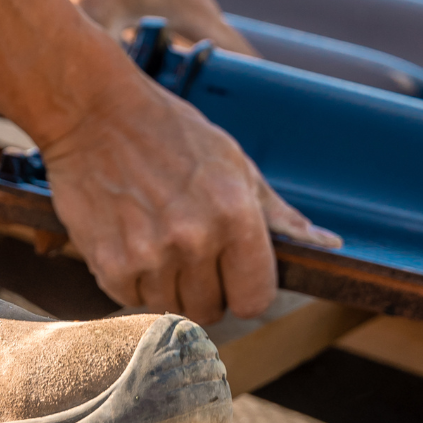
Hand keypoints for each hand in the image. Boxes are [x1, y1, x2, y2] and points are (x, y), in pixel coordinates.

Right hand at [37, 71, 341, 323]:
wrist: (93, 112)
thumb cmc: (170, 133)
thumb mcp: (235, 163)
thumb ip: (279, 215)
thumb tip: (328, 245)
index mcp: (236, 215)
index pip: (255, 299)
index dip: (245, 289)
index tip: (232, 274)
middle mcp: (196, 240)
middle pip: (211, 310)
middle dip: (204, 288)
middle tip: (187, 248)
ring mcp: (150, 255)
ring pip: (170, 307)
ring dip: (165, 283)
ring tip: (155, 238)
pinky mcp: (109, 264)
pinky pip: (130, 299)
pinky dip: (130, 278)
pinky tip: (128, 238)